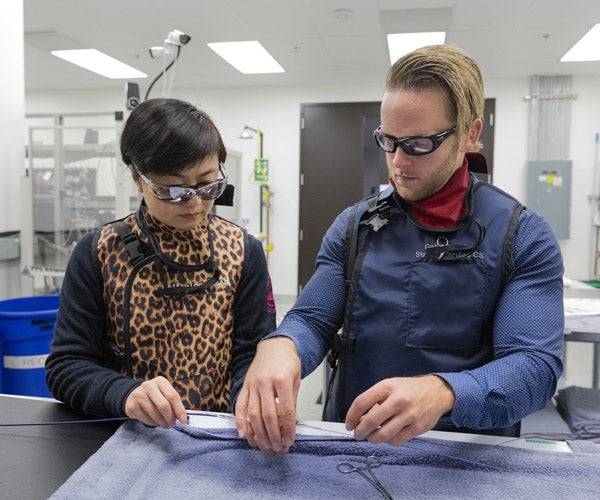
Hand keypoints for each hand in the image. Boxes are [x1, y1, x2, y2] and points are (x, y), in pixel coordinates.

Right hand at [125, 376, 187, 427]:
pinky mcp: (132, 406)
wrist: (134, 395)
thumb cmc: (155, 395)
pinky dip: (154, 424)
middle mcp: (148, 386)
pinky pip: (147, 419)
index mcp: (160, 381)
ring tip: (166, 424)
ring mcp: (139, 396)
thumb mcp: (164, 393)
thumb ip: (173, 402)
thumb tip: (182, 417)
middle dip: (170, 418)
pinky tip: (156, 422)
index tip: (183, 420)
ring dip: (163, 423)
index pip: (173, 396)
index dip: (179, 410)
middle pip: (163, 405)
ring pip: (155, 414)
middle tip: (173, 424)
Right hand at [235, 337, 300, 455]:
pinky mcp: (245, 386)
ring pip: (253, 413)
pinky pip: (240, 406)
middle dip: (273, 434)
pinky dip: (240, 421)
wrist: (274, 346)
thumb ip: (293, 401)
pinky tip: (244, 434)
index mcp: (282, 379)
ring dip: (258, 433)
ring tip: (263, 445)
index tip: (290, 439)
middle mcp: (265, 382)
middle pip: (268, 414)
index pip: (286, 410)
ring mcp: (253, 384)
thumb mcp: (296, 379)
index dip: (288, 428)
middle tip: (277, 447)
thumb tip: (292, 423)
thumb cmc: (286, 362)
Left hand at [344, 375, 454, 445]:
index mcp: (387, 387)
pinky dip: (388, 442)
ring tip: (370, 437)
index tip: (349, 424)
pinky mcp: (417, 427)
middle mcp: (398, 400)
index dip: (351, 416)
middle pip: (371, 421)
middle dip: (360, 432)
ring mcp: (409, 415)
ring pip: (383, 435)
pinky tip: (387, 437)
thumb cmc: (409, 389)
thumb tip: (358, 420)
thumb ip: (373, 401)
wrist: (436, 391)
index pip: (361, 402)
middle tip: (357, 434)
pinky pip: (396, 441)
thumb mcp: (389, 386)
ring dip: (372, 439)